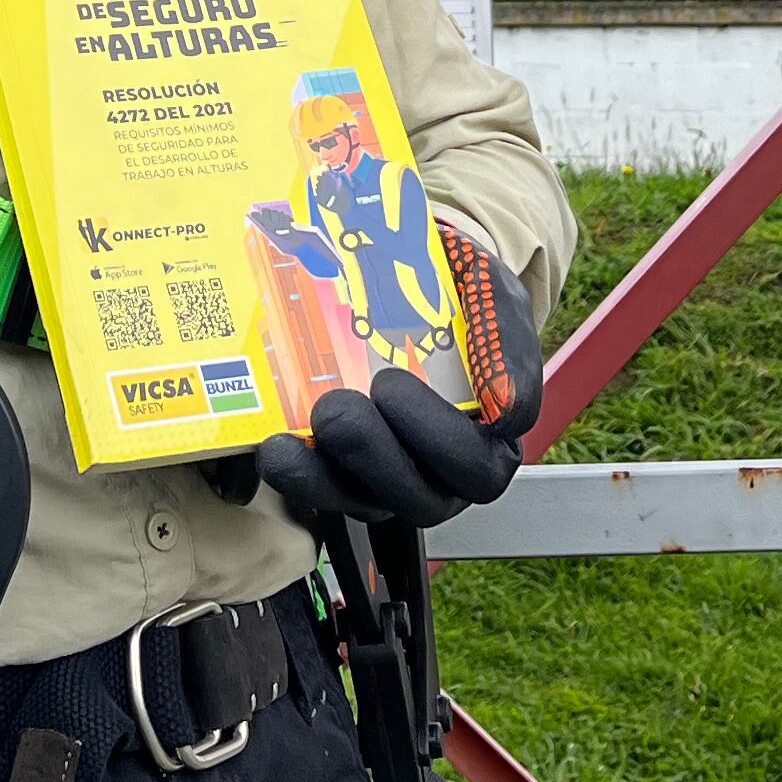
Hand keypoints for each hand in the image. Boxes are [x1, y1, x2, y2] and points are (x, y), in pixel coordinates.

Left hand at [236, 223, 543, 531]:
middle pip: (419, 497)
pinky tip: (273, 447)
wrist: (419, 277)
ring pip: (367, 504)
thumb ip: (506, 343)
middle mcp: (445, 473)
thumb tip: (507, 408)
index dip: (436, 436)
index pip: (475, 466)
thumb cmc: (463, 296)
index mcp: (492, 440)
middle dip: (372, 456)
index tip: (391, 382)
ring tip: (286, 446)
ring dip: (323, 478)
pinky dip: (298, 474)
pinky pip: (327, 492)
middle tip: (336, 407)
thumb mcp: (496, 298)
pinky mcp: (349, 474)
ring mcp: (395, 479)